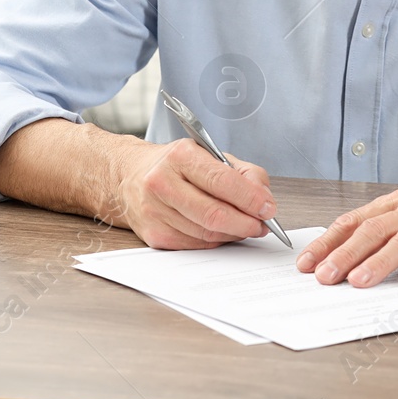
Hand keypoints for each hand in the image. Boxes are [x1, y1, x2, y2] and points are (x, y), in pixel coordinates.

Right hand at [109, 138, 277, 249]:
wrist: (129, 177)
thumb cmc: (176, 165)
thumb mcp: (210, 154)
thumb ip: (243, 173)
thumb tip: (264, 200)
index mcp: (180, 156)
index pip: (222, 181)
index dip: (251, 198)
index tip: (268, 208)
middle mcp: (163, 182)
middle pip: (214, 213)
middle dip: (246, 223)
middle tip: (262, 224)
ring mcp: (155, 211)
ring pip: (207, 233)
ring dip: (234, 233)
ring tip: (246, 226)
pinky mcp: (154, 235)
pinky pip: (196, 244)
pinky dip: (216, 240)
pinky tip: (223, 231)